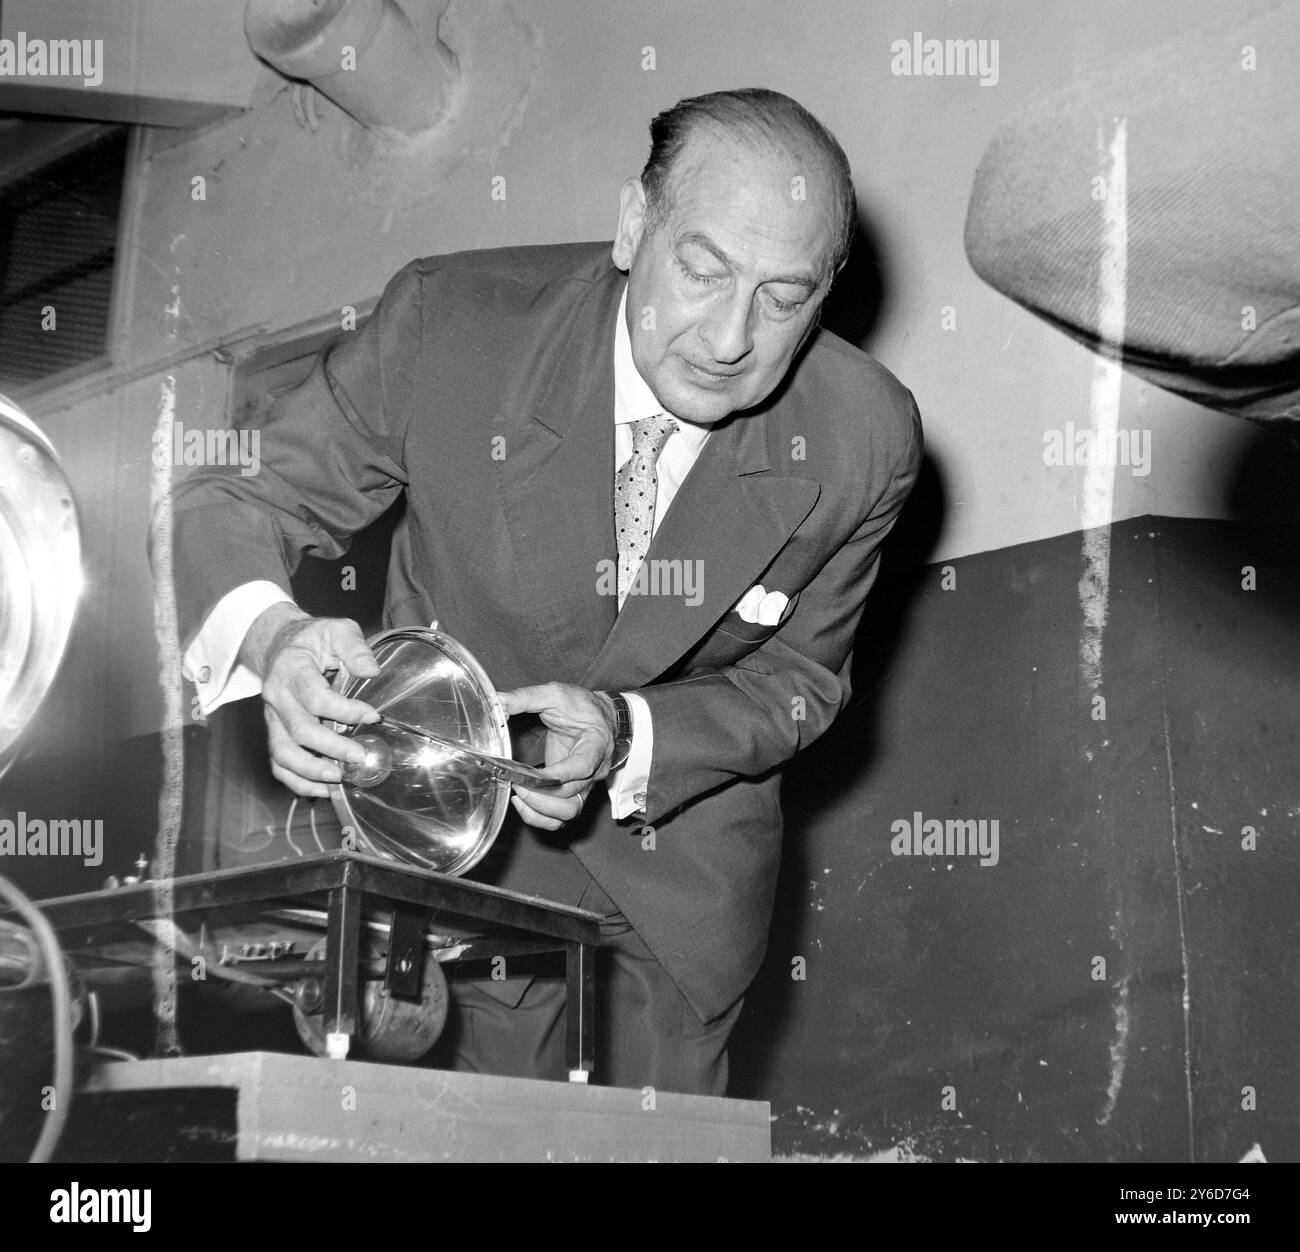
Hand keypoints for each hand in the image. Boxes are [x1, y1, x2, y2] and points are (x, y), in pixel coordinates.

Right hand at [243, 604, 381, 797]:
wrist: (280, 644)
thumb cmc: (314, 638)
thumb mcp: (337, 629)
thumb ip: (354, 647)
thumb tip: (371, 671)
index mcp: (292, 668)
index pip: (315, 697)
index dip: (344, 711)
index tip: (372, 716)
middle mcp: (277, 696)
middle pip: (300, 730)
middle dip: (332, 748)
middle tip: (360, 757)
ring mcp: (272, 717)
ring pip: (283, 752)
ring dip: (311, 770)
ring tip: (339, 779)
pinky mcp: (275, 731)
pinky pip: (278, 763)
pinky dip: (297, 781)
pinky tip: (321, 790)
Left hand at [497, 683, 617, 830]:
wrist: (600, 716)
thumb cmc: (582, 705)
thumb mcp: (556, 693)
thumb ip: (527, 697)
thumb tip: (497, 701)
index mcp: (595, 745)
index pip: (581, 767)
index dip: (556, 776)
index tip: (529, 776)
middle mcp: (594, 771)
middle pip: (570, 796)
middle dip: (539, 794)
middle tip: (515, 782)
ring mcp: (585, 785)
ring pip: (568, 814)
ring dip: (540, 811)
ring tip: (518, 796)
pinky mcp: (573, 792)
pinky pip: (562, 817)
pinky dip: (542, 817)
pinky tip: (523, 803)